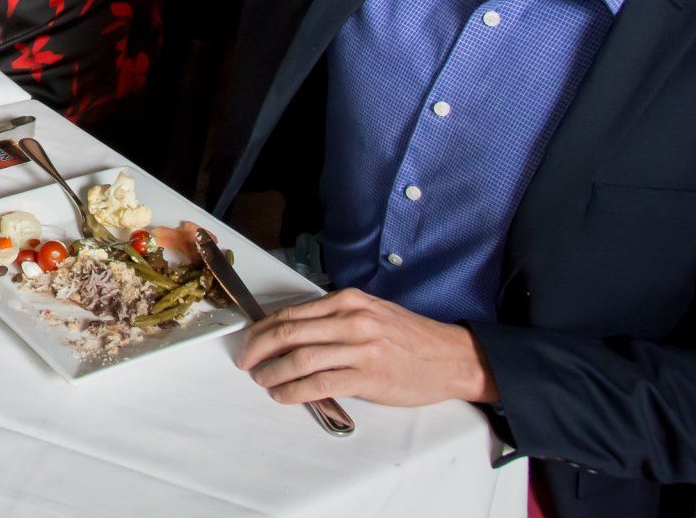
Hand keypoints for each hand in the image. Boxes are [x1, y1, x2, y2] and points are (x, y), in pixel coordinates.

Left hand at [236, 288, 498, 408]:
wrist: (450, 357)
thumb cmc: (409, 337)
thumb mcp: (371, 312)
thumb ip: (334, 317)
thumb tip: (292, 331)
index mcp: (348, 300)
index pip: (291, 313)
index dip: (262, 329)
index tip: (248, 340)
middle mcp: (351, 320)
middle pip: (288, 333)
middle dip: (258, 349)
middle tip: (245, 362)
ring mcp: (359, 348)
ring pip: (299, 358)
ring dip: (272, 372)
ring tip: (262, 380)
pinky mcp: (367, 376)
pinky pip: (319, 383)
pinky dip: (294, 390)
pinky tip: (284, 395)